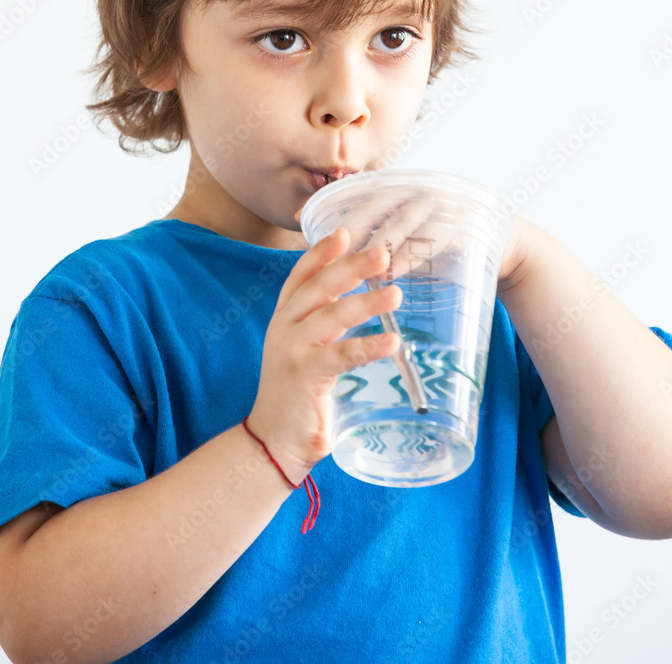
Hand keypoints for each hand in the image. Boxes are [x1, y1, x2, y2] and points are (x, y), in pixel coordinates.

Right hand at [247, 226, 403, 483]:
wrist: (274, 440)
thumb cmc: (297, 392)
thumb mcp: (305, 348)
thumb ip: (324, 323)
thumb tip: (362, 297)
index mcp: (285, 317)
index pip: (301, 276)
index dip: (321, 253)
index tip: (345, 231)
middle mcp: (285, 327)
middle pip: (320, 288)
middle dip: (351, 267)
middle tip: (382, 253)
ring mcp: (293, 350)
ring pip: (333, 316)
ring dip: (366, 303)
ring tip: (396, 296)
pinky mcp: (305, 376)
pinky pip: (342, 355)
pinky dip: (369, 347)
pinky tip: (393, 342)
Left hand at [294, 197, 534, 285]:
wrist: (496, 244)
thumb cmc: (437, 243)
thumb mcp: (400, 235)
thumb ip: (366, 234)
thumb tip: (311, 229)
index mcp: (397, 190)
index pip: (356, 191)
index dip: (328, 202)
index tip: (300, 217)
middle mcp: (414, 191)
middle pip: (375, 203)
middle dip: (349, 226)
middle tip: (328, 249)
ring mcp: (437, 206)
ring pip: (400, 221)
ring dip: (378, 245)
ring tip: (357, 267)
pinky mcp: (458, 225)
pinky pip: (429, 239)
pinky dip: (409, 257)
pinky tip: (391, 274)